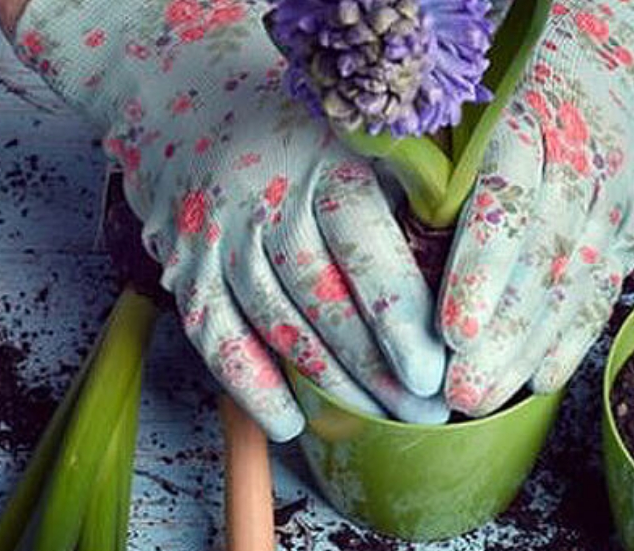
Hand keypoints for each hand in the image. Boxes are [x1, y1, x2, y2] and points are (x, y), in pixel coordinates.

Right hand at [14, 0, 448, 439]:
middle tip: (424, 413)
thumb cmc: (287, 115)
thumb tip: (458, 260)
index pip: (365, 254)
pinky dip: (250, 386)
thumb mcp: (350, 128)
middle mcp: (265, 203)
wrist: (174, 84)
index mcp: (321, 165)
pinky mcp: (182, 266)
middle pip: (324, 302)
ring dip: (330, 384)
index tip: (434, 371)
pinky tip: (289, 424)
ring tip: (380, 420)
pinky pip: (214, 338)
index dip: (400, 320)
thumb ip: (399, 186)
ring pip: (277, 327)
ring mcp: (216, 239)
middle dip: (377, 369)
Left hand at [438, 0, 633, 415]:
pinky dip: (573, 340)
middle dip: (504, 331)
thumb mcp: (471, 113)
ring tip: (485, 398)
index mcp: (527, 124)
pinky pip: (603, 292)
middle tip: (460, 389)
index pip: (507, 200)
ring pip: (576, 282)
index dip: (482, 268)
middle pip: (545, 256)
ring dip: (531, 348)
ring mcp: (612, 200)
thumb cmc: (515, 100)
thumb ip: (437, 172)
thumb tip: (382, 251)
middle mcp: (579, 161)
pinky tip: (540, 380)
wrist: (609, 71)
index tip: (452, 328)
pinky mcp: (628, 231)